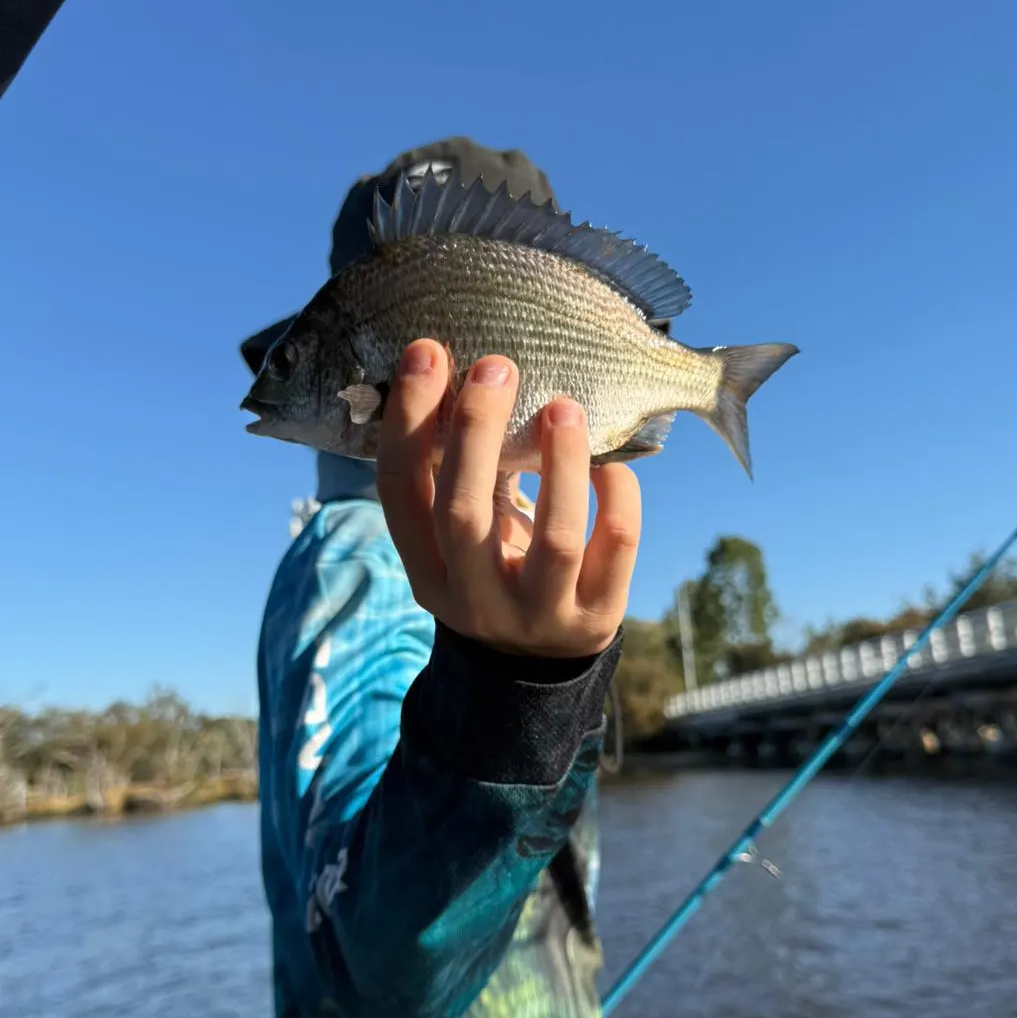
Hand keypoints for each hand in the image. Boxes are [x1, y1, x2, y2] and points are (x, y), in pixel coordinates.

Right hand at [376, 339, 641, 659]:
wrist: (532, 665)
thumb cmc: (489, 570)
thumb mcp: (456, 538)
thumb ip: (452, 475)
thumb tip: (457, 371)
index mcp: (424, 569)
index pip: (400, 490)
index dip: (408, 418)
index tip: (428, 352)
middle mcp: (472, 599)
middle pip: (463, 513)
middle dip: (476, 431)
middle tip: (496, 366)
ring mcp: (539, 614)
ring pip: (554, 538)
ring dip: (560, 462)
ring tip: (564, 406)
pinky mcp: (596, 616)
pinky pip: (616, 545)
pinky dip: (616, 493)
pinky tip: (610, 459)